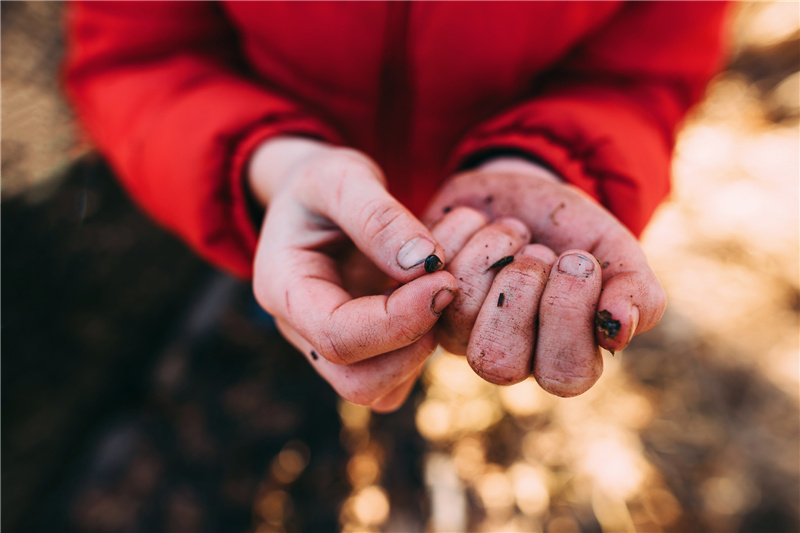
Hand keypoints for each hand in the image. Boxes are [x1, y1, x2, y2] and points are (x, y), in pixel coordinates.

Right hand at [249, 137, 456, 411]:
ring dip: (420, 351)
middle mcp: (301, 330)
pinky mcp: (360, 350)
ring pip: (379, 391)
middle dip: (412, 345)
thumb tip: (424, 262)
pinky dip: (421, 350)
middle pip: (357, 382)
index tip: (443, 280)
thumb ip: (378, 215)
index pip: (338, 335)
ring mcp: (329, 347)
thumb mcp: (341, 176)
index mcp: (283, 289)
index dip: (398, 319)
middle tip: (446, 289)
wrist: (314, 198)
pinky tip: (429, 302)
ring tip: (437, 292)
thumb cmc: (321, 183)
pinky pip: (395, 379)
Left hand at [423, 158, 665, 396]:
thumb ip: (636, 289)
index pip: (564, 376)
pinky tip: (478, 222)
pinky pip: (428, 275)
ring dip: (492, 254)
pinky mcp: (421, 295)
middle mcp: (507, 356)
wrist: (521, 188)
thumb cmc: (572, 231)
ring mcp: (458, 330)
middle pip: (498, 363)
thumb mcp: (616, 252)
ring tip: (512, 230)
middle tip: (538, 251)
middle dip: (521, 291)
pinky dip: (461, 232)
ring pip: (459, 315)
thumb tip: (620, 326)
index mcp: (561, 358)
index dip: (568, 315)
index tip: (576, 260)